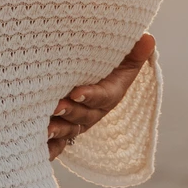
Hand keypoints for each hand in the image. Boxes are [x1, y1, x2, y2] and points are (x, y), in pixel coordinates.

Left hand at [47, 33, 154, 159]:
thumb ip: (134, 50)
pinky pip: (58, 143)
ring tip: (45, 127)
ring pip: (70, 129)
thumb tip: (148, 39)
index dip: (90, 96)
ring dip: (58, 129)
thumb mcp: (123, 55)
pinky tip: (38, 144)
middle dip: (70, 113)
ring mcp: (78, 121)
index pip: (102, 97)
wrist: (92, 69)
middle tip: (56, 106)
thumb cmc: (108, 59)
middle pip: (84, 116)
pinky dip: (50, 147)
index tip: (76, 93)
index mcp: (110, 94)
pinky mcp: (63, 127)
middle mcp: (94, 111)